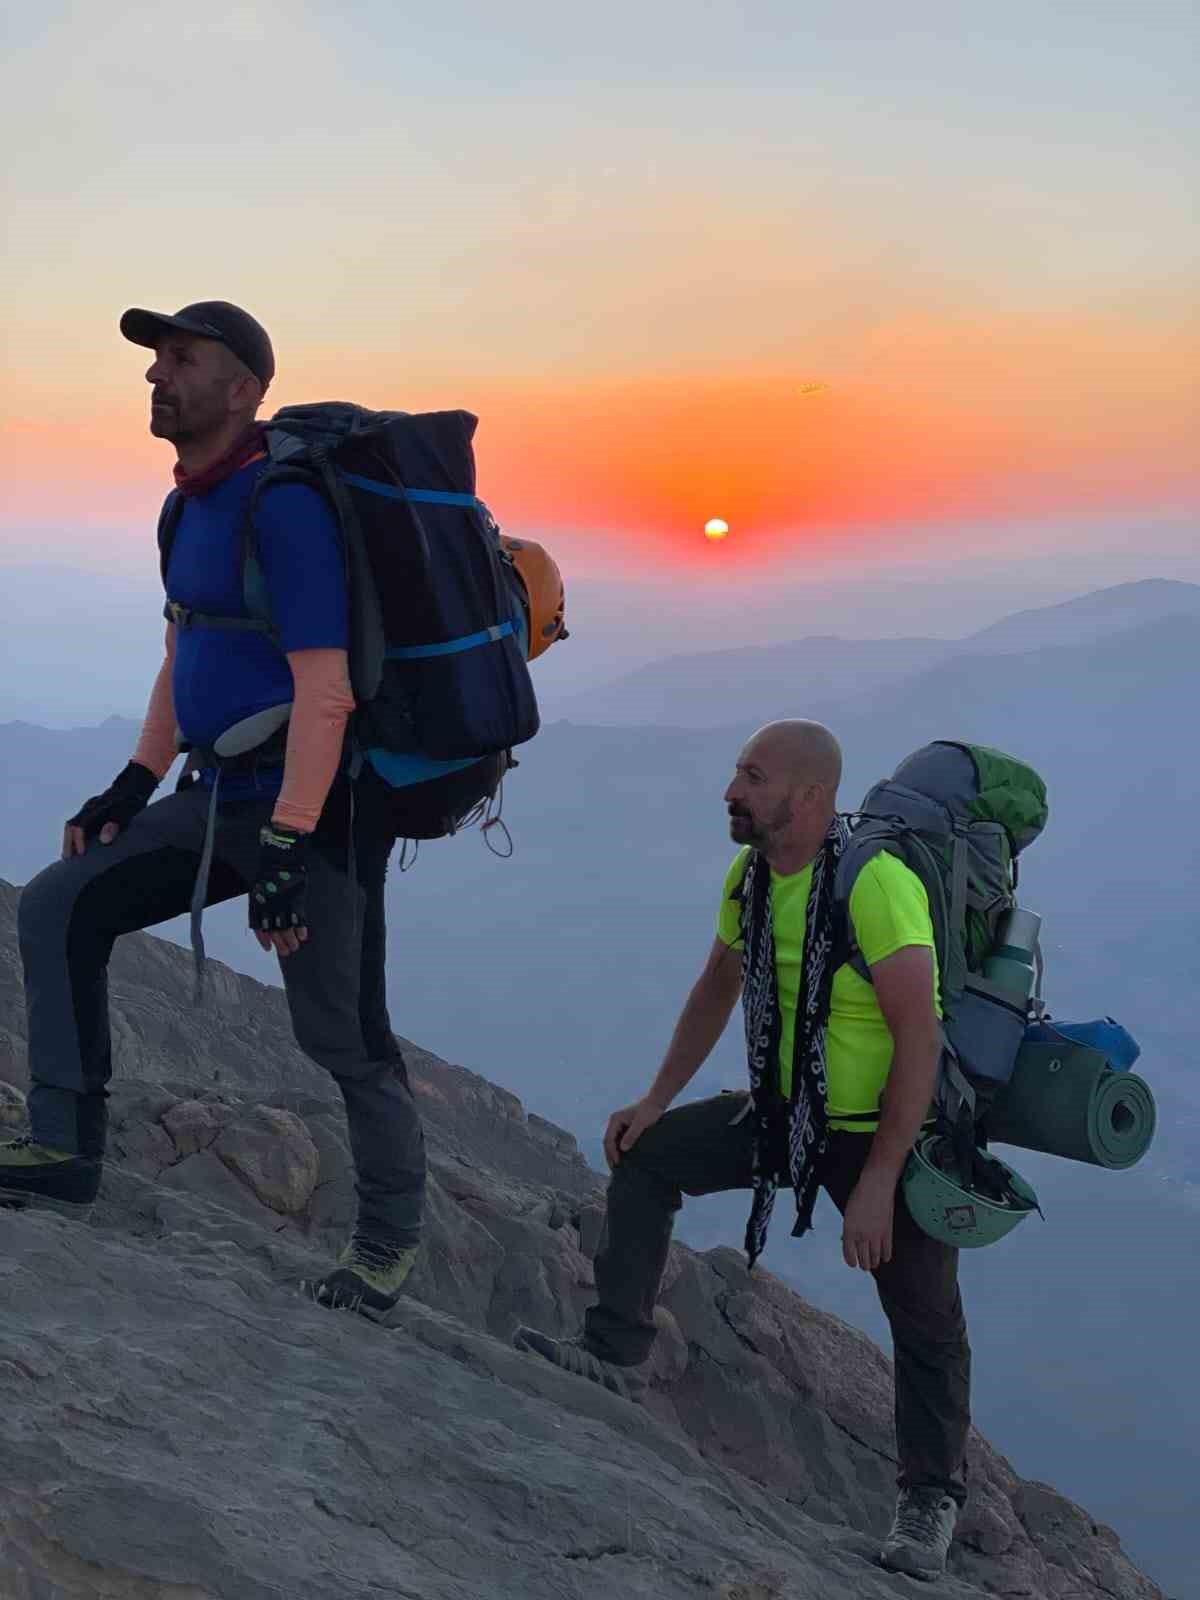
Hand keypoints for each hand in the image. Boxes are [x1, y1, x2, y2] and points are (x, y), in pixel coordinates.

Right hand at [63, 761, 157, 857]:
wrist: (134, 786)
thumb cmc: (131, 801)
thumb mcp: (127, 814)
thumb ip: (115, 826)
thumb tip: (104, 840)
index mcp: (96, 808)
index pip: (79, 825)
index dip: (78, 840)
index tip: (82, 854)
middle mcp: (89, 807)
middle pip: (71, 825)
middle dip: (68, 842)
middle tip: (67, 858)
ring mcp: (89, 808)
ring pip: (73, 824)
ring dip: (70, 839)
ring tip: (69, 855)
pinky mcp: (92, 811)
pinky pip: (79, 824)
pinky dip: (76, 835)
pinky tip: (79, 847)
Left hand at [249, 823, 309, 957]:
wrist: (280, 860)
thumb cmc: (269, 874)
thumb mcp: (259, 890)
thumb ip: (261, 907)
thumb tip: (266, 921)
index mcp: (259, 905)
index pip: (260, 928)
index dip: (264, 940)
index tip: (269, 948)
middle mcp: (270, 908)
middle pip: (275, 931)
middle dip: (280, 944)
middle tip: (286, 952)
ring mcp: (283, 905)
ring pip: (287, 929)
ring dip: (291, 940)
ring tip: (295, 946)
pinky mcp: (295, 901)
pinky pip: (299, 919)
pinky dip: (301, 929)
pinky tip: (303, 935)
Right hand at [603, 1097, 663, 1168]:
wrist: (656, 1102)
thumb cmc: (649, 1111)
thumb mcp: (641, 1123)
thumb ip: (632, 1135)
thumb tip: (622, 1148)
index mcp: (615, 1120)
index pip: (608, 1139)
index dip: (611, 1153)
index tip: (617, 1163)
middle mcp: (615, 1122)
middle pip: (608, 1142)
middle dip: (610, 1156)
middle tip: (615, 1170)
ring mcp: (619, 1125)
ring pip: (613, 1142)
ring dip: (614, 1154)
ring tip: (618, 1167)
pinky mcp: (625, 1128)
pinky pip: (619, 1141)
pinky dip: (620, 1150)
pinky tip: (624, 1158)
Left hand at [841, 1169, 896, 1271]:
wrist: (876, 1187)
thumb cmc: (860, 1195)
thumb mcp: (848, 1212)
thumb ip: (847, 1227)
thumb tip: (845, 1239)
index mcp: (849, 1230)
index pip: (848, 1252)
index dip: (850, 1261)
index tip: (852, 1264)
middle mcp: (861, 1235)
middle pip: (862, 1258)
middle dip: (863, 1265)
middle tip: (864, 1266)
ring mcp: (875, 1235)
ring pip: (875, 1257)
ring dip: (873, 1263)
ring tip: (873, 1264)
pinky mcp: (887, 1232)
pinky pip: (887, 1250)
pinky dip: (885, 1256)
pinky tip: (884, 1258)